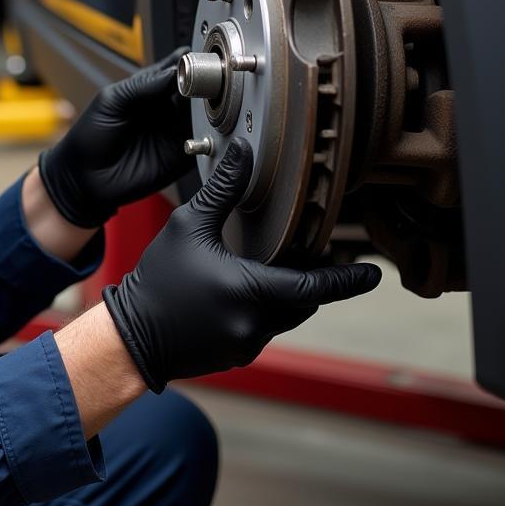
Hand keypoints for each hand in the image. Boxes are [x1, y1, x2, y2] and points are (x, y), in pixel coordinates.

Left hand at [38, 48, 193, 227]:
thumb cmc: (90, 138)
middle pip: (199, 90)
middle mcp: (168, 108)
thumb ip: (143, 85)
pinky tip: (208, 131)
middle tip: (211, 84)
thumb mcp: (111, 101)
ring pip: (205, 115)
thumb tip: (175, 72)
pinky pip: (206, 144)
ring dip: (211, 110)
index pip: (179, 70)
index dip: (191, 65)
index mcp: (151, 88)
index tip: (199, 63)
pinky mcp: (184, 156)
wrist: (84, 180)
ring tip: (210, 105)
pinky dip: (212, 137)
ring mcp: (176, 131)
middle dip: (207, 85)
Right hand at [102, 138, 381, 391]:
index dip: (347, 280)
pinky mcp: (237, 355)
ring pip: (285, 315)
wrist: (131, 335)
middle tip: (318, 255)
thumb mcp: (190, 225)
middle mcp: (255, 324)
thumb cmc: (158, 279)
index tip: (373, 275)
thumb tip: (244, 150)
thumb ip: (224, 188)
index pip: (314, 288)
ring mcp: (247, 344)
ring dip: (287, 293)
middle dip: (312, 280)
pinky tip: (246, 288)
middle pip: (303, 300)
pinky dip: (266, 308)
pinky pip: (266, 328)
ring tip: (278, 266)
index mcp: (250, 292)